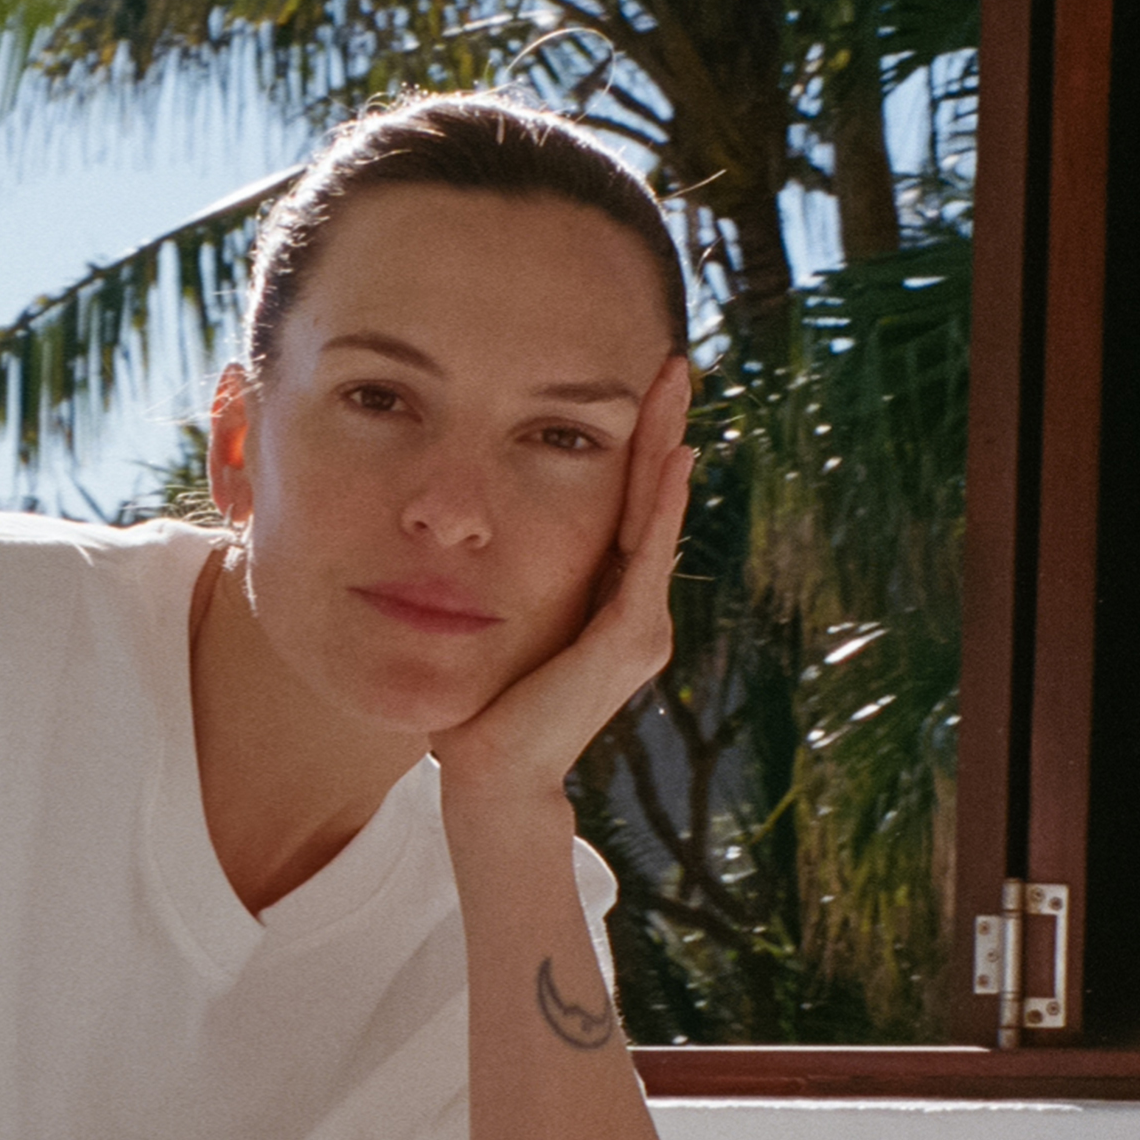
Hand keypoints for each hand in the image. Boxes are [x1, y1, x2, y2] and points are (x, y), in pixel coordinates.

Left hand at [432, 357, 693, 805]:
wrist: (493, 777)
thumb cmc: (484, 711)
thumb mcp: (500, 628)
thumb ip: (505, 586)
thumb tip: (465, 538)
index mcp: (608, 605)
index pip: (627, 509)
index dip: (636, 447)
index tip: (639, 387)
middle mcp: (636, 613)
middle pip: (652, 501)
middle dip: (661, 428)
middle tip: (673, 363)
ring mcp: (639, 627)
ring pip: (655, 518)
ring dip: (666, 447)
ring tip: (675, 389)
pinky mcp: (626, 640)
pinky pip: (646, 558)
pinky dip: (659, 507)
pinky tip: (673, 459)